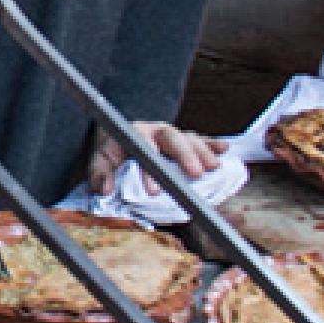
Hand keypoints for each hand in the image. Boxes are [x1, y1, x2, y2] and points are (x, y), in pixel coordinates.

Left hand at [87, 120, 223, 194]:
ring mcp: (172, 134)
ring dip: (203, 152)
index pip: (143, 151)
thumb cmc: (113, 153)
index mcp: (134, 134)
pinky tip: (224, 149)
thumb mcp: (100, 162)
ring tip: (214, 167)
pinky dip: (212, 144)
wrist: (120, 138)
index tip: (155, 191)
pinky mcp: (184, 140)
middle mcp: (156, 130)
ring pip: (189, 139)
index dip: (150, 172)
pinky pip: (200, 140)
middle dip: (185, 156)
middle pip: (173, 138)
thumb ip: (99, 174)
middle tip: (196, 173)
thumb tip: (105, 189)